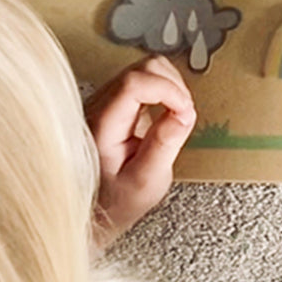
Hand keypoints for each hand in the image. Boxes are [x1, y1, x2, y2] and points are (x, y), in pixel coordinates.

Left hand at [84, 55, 195, 244]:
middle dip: (173, 86)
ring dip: (171, 86)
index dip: (169, 90)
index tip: (186, 111)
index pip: (135, 83)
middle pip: (141, 69)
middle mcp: (98, 107)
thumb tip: (184, 113)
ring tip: (179, 114)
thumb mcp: (147, 182)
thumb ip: (164, 145)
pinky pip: (144, 80)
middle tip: (185, 115)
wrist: (96, 212)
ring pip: (144, 69)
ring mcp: (105, 102)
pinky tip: (169, 113)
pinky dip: (165, 90)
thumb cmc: (116, 202)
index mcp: (102, 126)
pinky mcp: (115, 102)